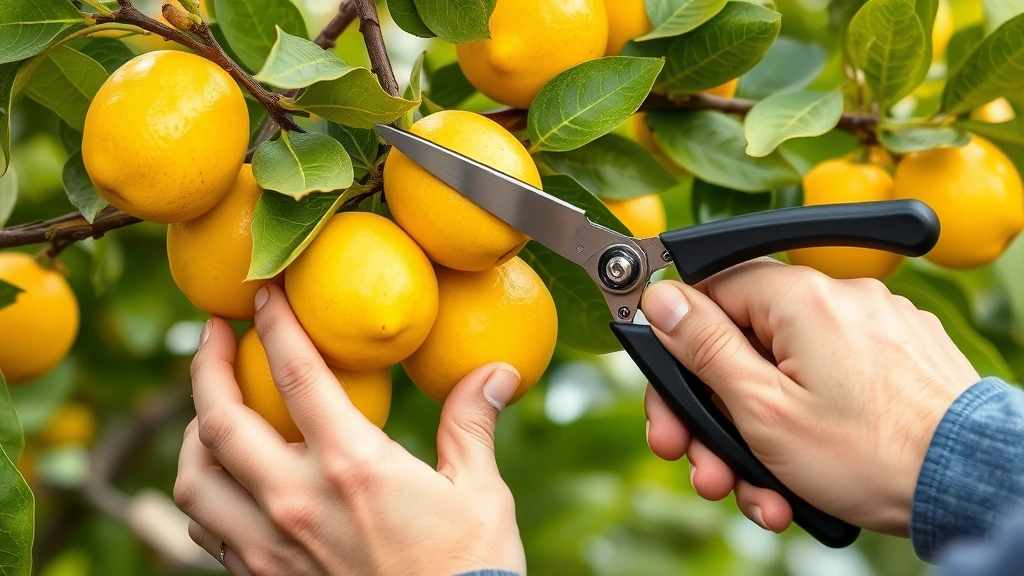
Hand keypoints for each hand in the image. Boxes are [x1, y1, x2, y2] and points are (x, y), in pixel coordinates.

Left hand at [174, 285, 525, 574]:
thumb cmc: (469, 570)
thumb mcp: (479, 492)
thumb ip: (472, 423)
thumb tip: (496, 372)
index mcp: (353, 467)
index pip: (297, 376)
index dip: (275, 325)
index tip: (263, 296)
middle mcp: (298, 503)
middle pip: (220, 422)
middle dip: (206, 367)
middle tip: (213, 336)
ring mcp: (273, 548)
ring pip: (196, 479)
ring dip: (195, 435)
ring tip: (212, 411)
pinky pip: (208, 530)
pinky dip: (206, 492)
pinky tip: (228, 479)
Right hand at [641, 259, 979, 535]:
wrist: (970, 487)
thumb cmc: (869, 454)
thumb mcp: (761, 408)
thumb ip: (703, 347)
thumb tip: (661, 297)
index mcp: (799, 297)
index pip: (711, 291)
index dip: (678, 347)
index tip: (669, 391)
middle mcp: (838, 299)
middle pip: (745, 342)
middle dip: (714, 411)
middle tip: (699, 460)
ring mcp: (873, 329)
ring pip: (784, 373)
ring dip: (756, 434)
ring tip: (756, 491)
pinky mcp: (896, 359)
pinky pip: (827, 383)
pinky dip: (804, 424)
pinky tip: (797, 478)